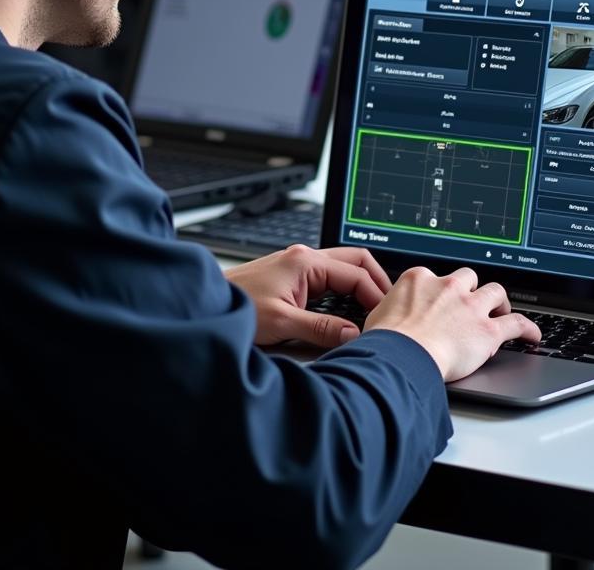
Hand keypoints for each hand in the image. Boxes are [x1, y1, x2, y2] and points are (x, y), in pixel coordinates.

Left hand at [225, 245, 390, 348]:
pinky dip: (342, 292)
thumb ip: (321, 329)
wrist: (206, 304)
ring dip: (358, 287)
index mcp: (306, 262)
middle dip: (374, 282)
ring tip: (370, 312)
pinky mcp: (291, 277)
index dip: (376, 295)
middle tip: (388, 307)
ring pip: (342, 269)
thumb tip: (353, 335)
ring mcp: (297, 265)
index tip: (385, 317)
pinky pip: (328, 279)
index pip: (356, 273)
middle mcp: (304, 258)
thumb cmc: (237, 306)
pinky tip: (344, 312)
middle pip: (355, 261)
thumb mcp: (282, 322)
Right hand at [364, 266, 540, 381]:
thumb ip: (389, 311)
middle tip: (472, 303)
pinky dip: (527, 328)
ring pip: (495, 292)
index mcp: (419, 279)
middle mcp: (447, 287)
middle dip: (472, 288)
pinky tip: (532, 336)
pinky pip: (517, 323)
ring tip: (502, 311)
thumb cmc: (386, 341)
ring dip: (499, 302)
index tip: (440, 301)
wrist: (402, 355)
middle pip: (468, 277)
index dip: (439, 291)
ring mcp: (470, 306)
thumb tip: (385, 320)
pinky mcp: (488, 329)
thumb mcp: (378, 316)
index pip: (434, 278)